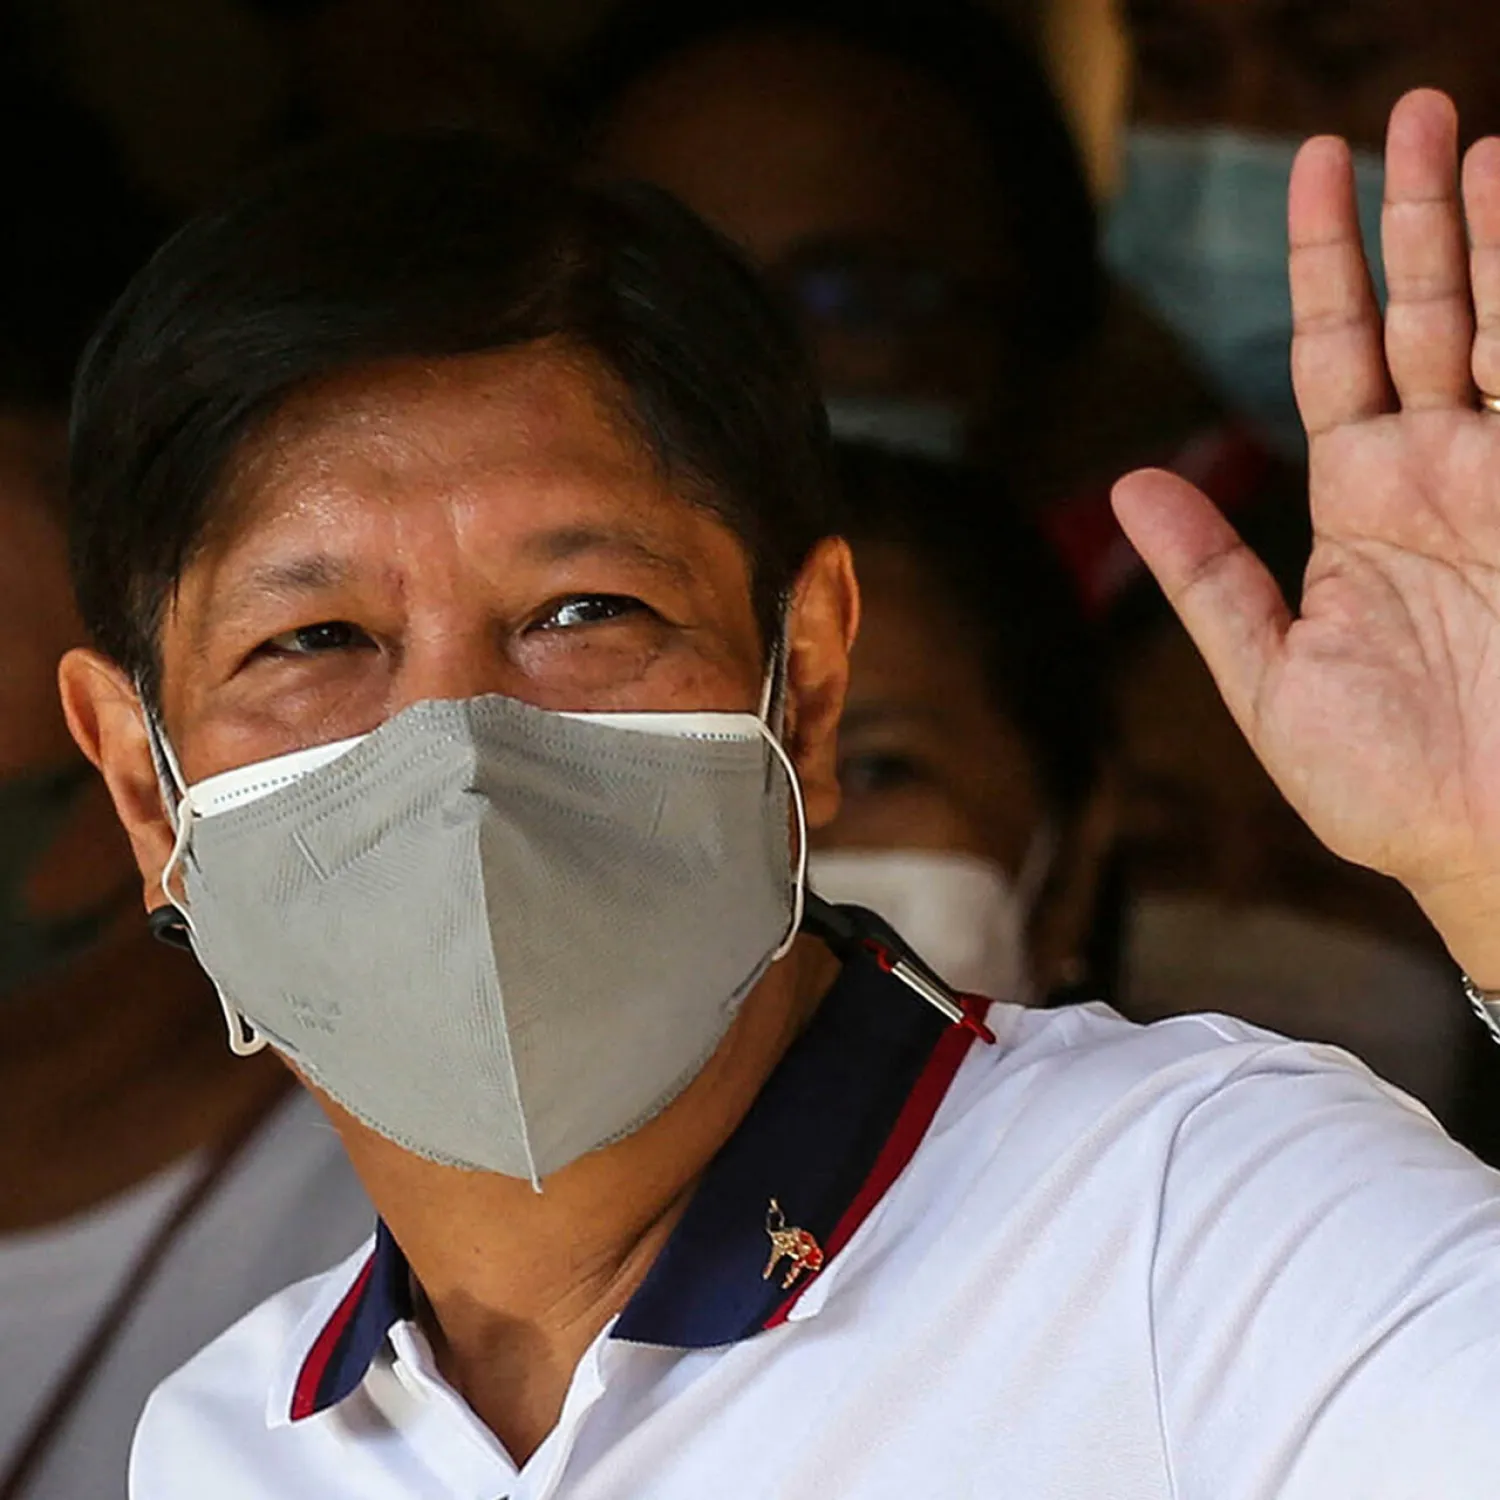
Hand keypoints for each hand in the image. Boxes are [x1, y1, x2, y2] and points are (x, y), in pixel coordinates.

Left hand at [1113, 89, 1499, 982]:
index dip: (1328, 261)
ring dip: (1487, 228)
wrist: (1490, 840)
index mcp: (1360, 505)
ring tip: (1469, 133)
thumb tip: (1130, 484)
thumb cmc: (1388, 783)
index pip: (1338, 352)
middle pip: (1425, 311)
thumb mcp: (1269, 678)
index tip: (1319, 166)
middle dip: (1414, 215)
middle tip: (1408, 113)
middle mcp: (1437, 472)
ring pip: (1499, 319)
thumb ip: (1207, 579)